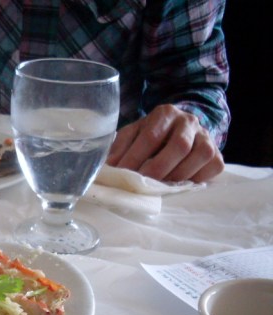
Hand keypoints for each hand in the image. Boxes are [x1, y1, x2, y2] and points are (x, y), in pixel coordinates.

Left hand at [106, 104, 224, 182]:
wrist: (180, 131)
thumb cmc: (152, 136)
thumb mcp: (133, 134)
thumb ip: (120, 147)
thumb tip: (109, 167)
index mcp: (165, 114)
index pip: (151, 136)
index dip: (136, 157)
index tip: (123, 173)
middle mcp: (189, 122)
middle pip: (179, 146)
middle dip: (159, 168)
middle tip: (142, 184)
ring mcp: (207, 137)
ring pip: (200, 156)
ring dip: (178, 176)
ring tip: (160, 187)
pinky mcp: (218, 154)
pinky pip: (213, 167)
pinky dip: (196, 178)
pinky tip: (181, 184)